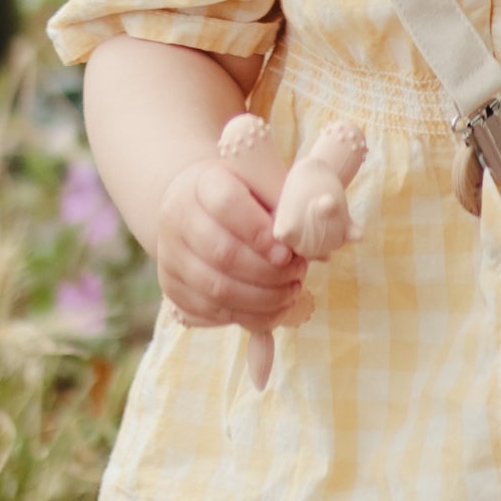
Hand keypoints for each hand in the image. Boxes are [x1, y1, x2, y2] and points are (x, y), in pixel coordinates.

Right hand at [152, 152, 309, 330]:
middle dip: (269, 272)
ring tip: (291, 291)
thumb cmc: (245, 196)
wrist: (199, 209)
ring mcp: (170, 255)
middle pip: (222, 253)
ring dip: (263, 298)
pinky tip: (274, 308)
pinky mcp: (171, 286)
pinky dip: (248, 316)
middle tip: (298, 272)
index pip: (227, 204)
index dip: (260, 232)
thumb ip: (288, 206)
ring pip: (216, 288)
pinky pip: (210, 312)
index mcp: (203, 184)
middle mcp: (177, 218)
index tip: (287, 251)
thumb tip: (330, 240)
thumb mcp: (265, 186)